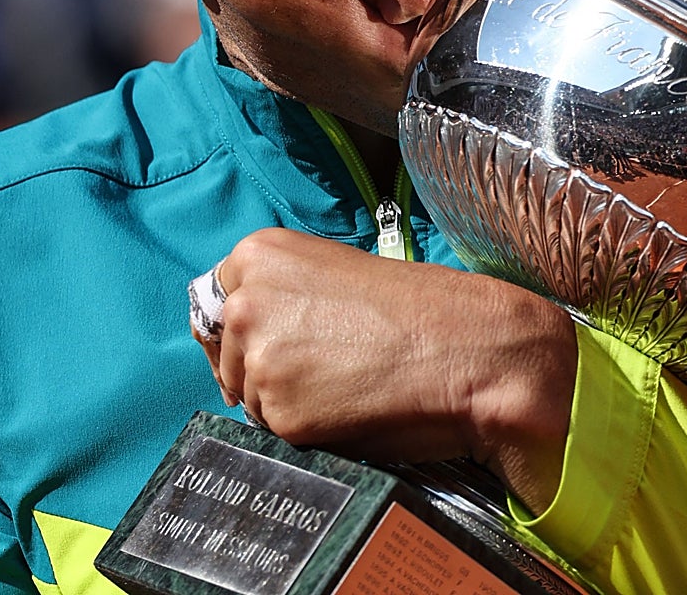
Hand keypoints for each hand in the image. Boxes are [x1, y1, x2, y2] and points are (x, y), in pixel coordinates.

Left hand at [194, 227, 576, 512]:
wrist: (473, 347)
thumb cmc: (423, 311)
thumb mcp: (338, 276)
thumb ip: (285, 295)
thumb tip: (253, 338)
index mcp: (258, 253)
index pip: (213, 304)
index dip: (246, 332)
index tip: (277, 343)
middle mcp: (246, 300)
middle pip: (226, 354)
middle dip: (263, 368)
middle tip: (328, 367)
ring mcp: (259, 358)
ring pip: (249, 396)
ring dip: (287, 401)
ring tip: (349, 384)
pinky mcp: (279, 412)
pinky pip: (277, 432)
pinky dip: (310, 429)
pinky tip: (353, 407)